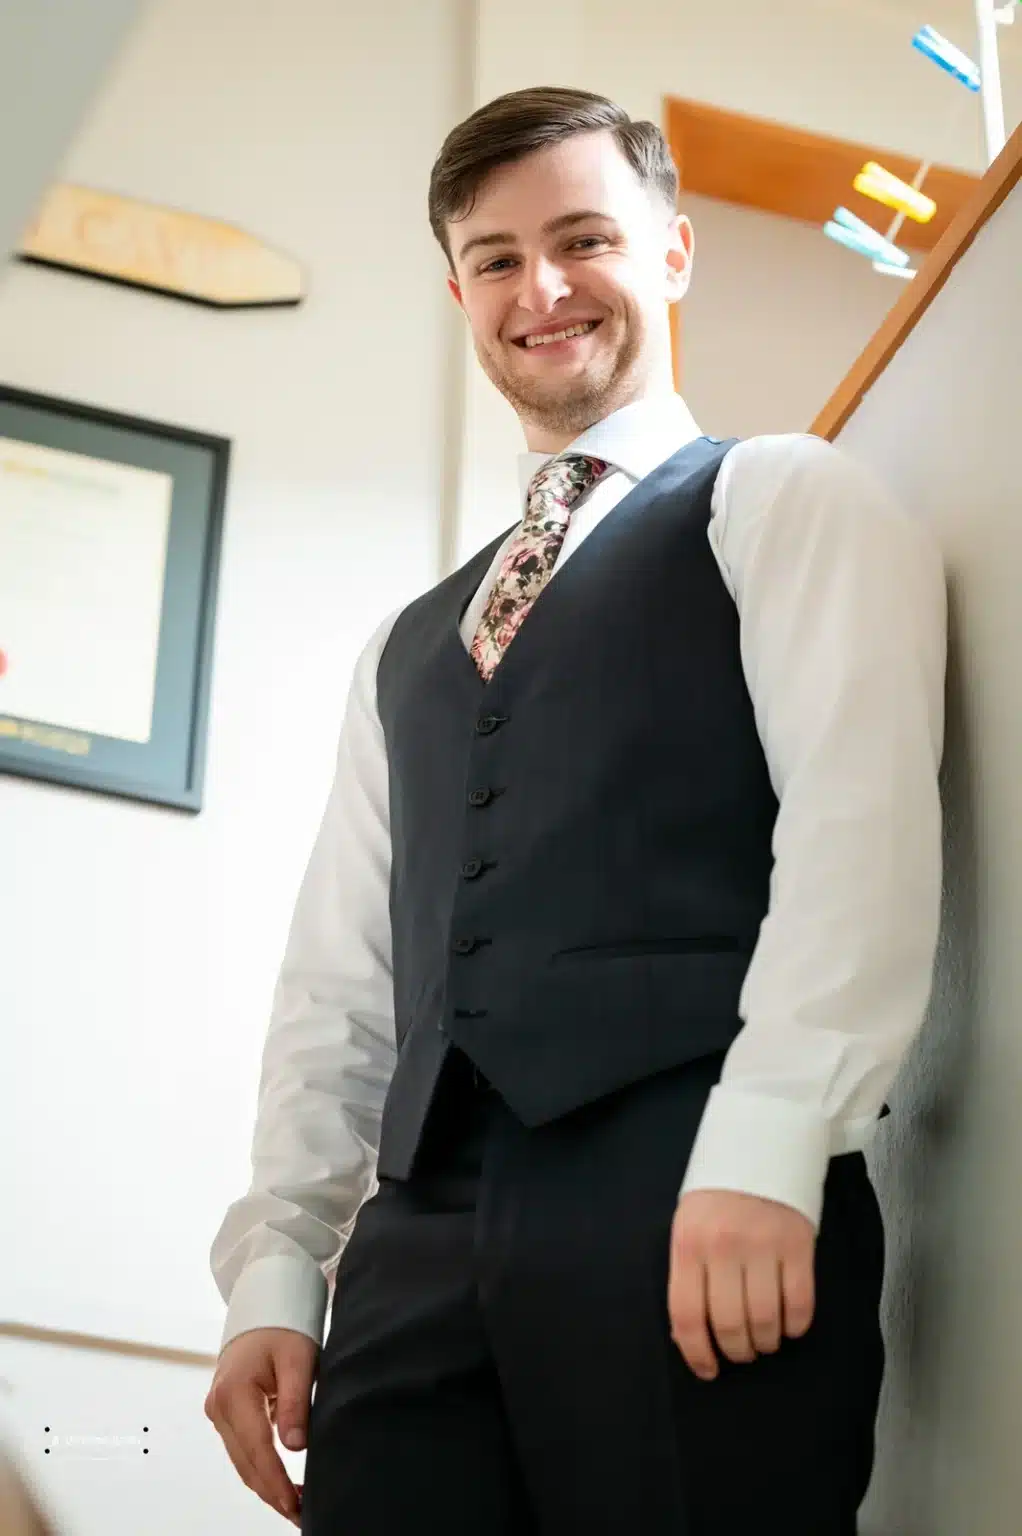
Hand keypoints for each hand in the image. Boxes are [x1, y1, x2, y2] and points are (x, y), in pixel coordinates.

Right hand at [204, 1326, 318, 1525]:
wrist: (263, 1304)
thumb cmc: (283, 1326)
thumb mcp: (299, 1357)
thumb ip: (295, 1401)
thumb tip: (296, 1447)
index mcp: (234, 1393)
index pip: (257, 1449)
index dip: (276, 1481)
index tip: (296, 1505)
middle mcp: (218, 1406)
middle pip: (245, 1462)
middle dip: (272, 1492)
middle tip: (302, 1514)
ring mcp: (218, 1411)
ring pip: (241, 1461)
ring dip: (266, 1486)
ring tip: (296, 1506)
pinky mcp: (225, 1413)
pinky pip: (242, 1450)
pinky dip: (260, 1469)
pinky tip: (282, 1483)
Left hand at [667, 1190, 814, 1380]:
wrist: (760, 1139)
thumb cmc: (718, 1190)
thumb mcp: (688, 1223)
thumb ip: (688, 1272)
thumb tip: (690, 1333)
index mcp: (688, 1243)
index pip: (687, 1315)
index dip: (696, 1353)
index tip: (707, 1370)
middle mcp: (724, 1247)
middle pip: (730, 1325)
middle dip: (736, 1351)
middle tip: (741, 1352)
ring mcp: (764, 1245)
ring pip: (766, 1321)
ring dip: (766, 1343)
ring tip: (765, 1339)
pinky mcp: (799, 1245)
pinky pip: (800, 1304)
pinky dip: (796, 1326)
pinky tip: (789, 1324)